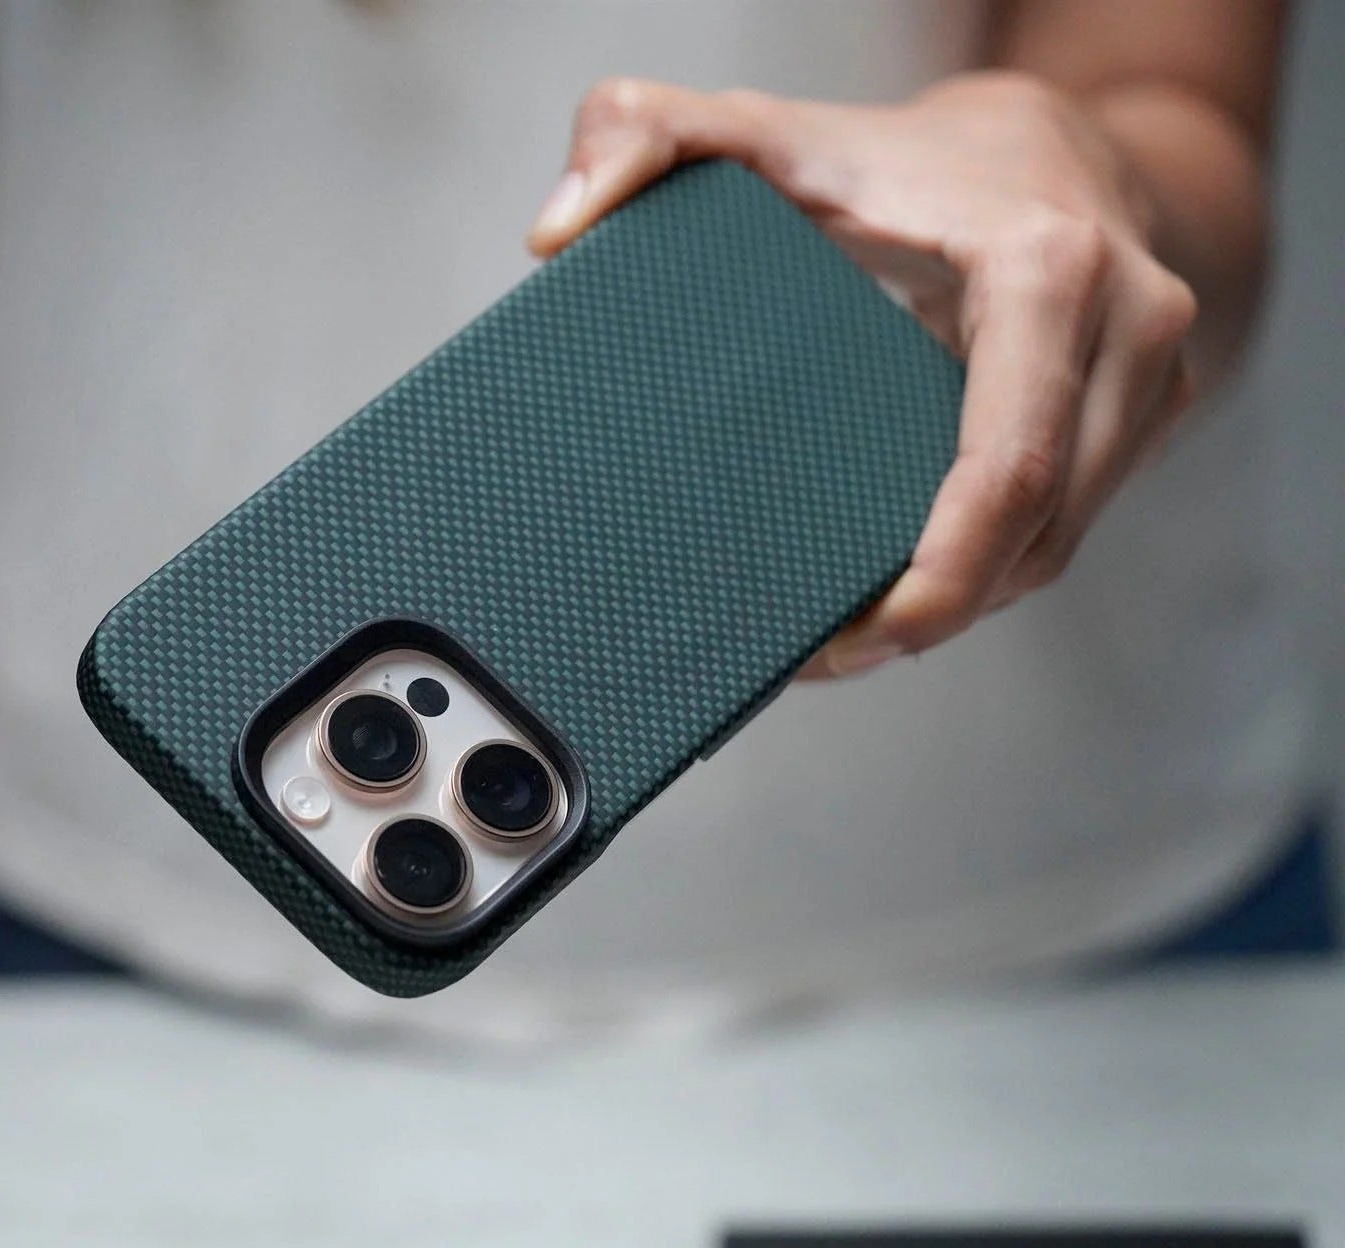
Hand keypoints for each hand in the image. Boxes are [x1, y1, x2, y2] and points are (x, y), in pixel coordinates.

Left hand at [529, 71, 1198, 677]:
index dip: (936, 580)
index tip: (850, 641)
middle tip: (820, 658)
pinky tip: (899, 588)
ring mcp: (1152, 378)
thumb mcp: (760, 127)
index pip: (1005, 468)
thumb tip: (557, 229)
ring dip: (960, 604)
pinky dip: (987, 568)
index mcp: (1047, 271)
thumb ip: (644, 136)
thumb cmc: (897, 148)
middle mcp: (1130, 327)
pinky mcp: (1146, 414)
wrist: (1047, 135)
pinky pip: (1068, 521)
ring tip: (845, 638)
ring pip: (1060, 543)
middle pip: (1041, 532)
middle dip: (932, 615)